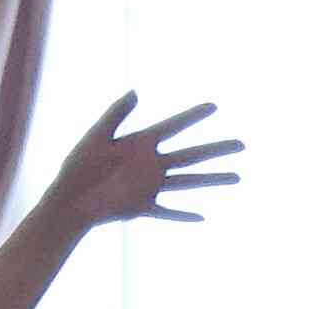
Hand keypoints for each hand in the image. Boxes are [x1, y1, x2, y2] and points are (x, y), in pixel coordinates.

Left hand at [37, 92, 241, 230]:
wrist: (66, 201)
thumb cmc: (76, 167)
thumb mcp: (96, 136)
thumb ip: (116, 114)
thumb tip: (135, 91)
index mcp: (141, 143)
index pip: (174, 126)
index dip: (193, 116)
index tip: (215, 106)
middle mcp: (151, 164)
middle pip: (191, 155)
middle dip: (217, 149)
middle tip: (242, 144)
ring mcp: (149, 186)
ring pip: (188, 182)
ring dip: (213, 179)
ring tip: (237, 176)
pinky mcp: (141, 207)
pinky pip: (167, 211)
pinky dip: (183, 216)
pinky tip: (203, 217)